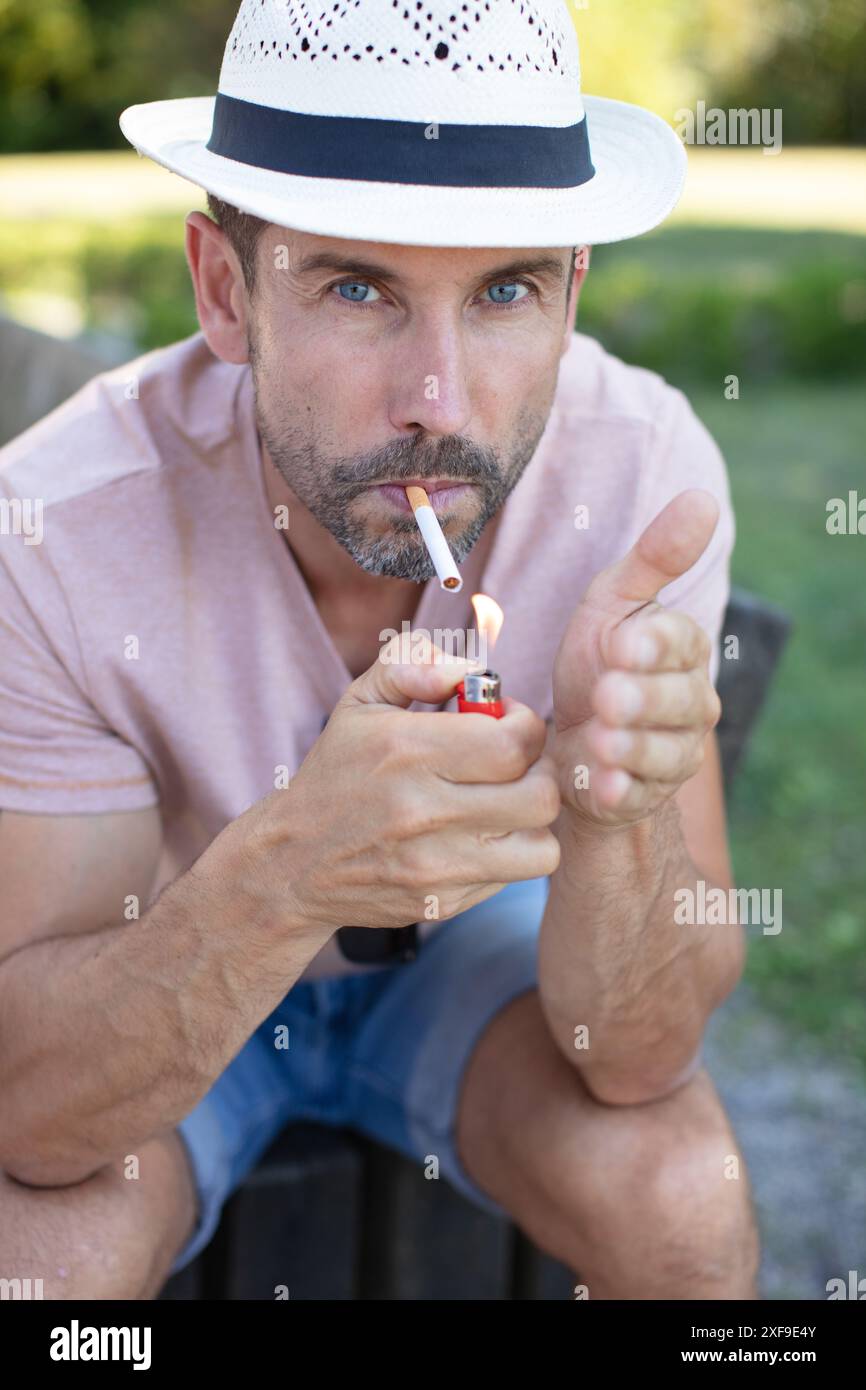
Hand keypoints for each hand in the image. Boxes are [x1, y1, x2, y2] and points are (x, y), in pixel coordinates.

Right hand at [219, 635, 560, 933]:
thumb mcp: (359, 701)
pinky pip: (511, 878)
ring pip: (540, 846)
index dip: (526, 726)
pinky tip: (476, 835)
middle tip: (515, 765)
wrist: (291, 862)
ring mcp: (435, 866)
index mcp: (407, 751)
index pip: (514, 742)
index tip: (507, 723)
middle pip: (539, 797)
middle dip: (539, 772)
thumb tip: (469, 670)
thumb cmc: (338, 772)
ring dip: (531, 820)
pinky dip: (506, 854)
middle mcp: (423, 812)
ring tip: (504, 803)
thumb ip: (412, 662)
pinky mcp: (442, 903)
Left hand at [552, 489, 721, 826]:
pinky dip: (620, 791)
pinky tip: (601, 785)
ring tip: (599, 740)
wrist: (571, 738)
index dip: (652, 645)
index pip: (679, 643)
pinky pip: (639, 794)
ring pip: (663, 752)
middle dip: (642, 699)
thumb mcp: (612, 602)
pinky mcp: (645, 792)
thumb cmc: (596, 660)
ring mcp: (672, 752)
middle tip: (609, 696)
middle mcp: (689, 702)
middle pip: (678, 701)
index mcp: (681, 649)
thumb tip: (703, 499)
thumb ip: (655, 557)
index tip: (621, 643)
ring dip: (631, 747)